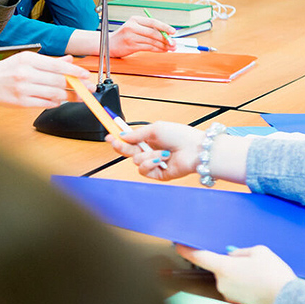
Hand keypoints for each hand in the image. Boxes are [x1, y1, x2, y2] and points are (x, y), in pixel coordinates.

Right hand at [0, 52, 87, 107]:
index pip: (58, 65)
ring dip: (68, 96)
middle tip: (87, 89)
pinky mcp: (21, 102)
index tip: (86, 76)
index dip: (75, 71)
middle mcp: (26, 73)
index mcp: (29, 59)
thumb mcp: (27, 59)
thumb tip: (69, 60)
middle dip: (76, 86)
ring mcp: (23, 89)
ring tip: (75, 96)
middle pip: (59, 81)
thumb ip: (49, 61)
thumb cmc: (6, 70)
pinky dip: (55, 102)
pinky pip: (45, 103)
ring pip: (54, 94)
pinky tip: (58, 100)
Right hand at [107, 122, 253, 183]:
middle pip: (128, 151)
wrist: (195, 150)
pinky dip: (150, 164)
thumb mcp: (155, 129)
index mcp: (150, 139)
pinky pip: (143, 170)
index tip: (109, 135)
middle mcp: (150, 151)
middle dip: (121, 147)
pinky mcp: (158, 174)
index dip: (119, 138)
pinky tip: (161, 160)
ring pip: (135, 161)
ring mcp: (154, 163)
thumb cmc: (180, 136)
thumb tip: (123, 136)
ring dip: (147, 156)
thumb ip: (137, 134)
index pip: (130, 140)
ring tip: (162, 153)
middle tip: (115, 142)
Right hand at [109, 16, 175, 55]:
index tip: (173, 31)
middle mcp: (132, 27)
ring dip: (162, 46)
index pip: (153, 22)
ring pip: (152, 41)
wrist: (109, 44)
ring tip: (169, 48)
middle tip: (173, 42)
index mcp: (135, 19)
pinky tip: (162, 50)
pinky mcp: (131, 46)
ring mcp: (131, 37)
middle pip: (153, 32)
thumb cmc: (124, 36)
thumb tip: (166, 33)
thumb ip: (148, 28)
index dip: (164, 27)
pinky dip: (157, 50)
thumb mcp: (134, 27)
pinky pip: (148, 48)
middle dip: (165, 38)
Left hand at [176, 245, 296, 303]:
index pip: (198, 257)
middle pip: (220, 268)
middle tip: (253, 263)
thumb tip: (233, 256)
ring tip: (261, 276)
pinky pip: (237, 289)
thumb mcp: (260, 252)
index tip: (178, 244)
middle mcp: (221, 283)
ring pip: (230, 279)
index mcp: (224, 268)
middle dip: (232, 264)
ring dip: (240, 275)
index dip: (186, 249)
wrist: (288, 302)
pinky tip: (260, 285)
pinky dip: (245, 286)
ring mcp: (228, 296)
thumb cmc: (274, 276)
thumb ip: (241, 252)